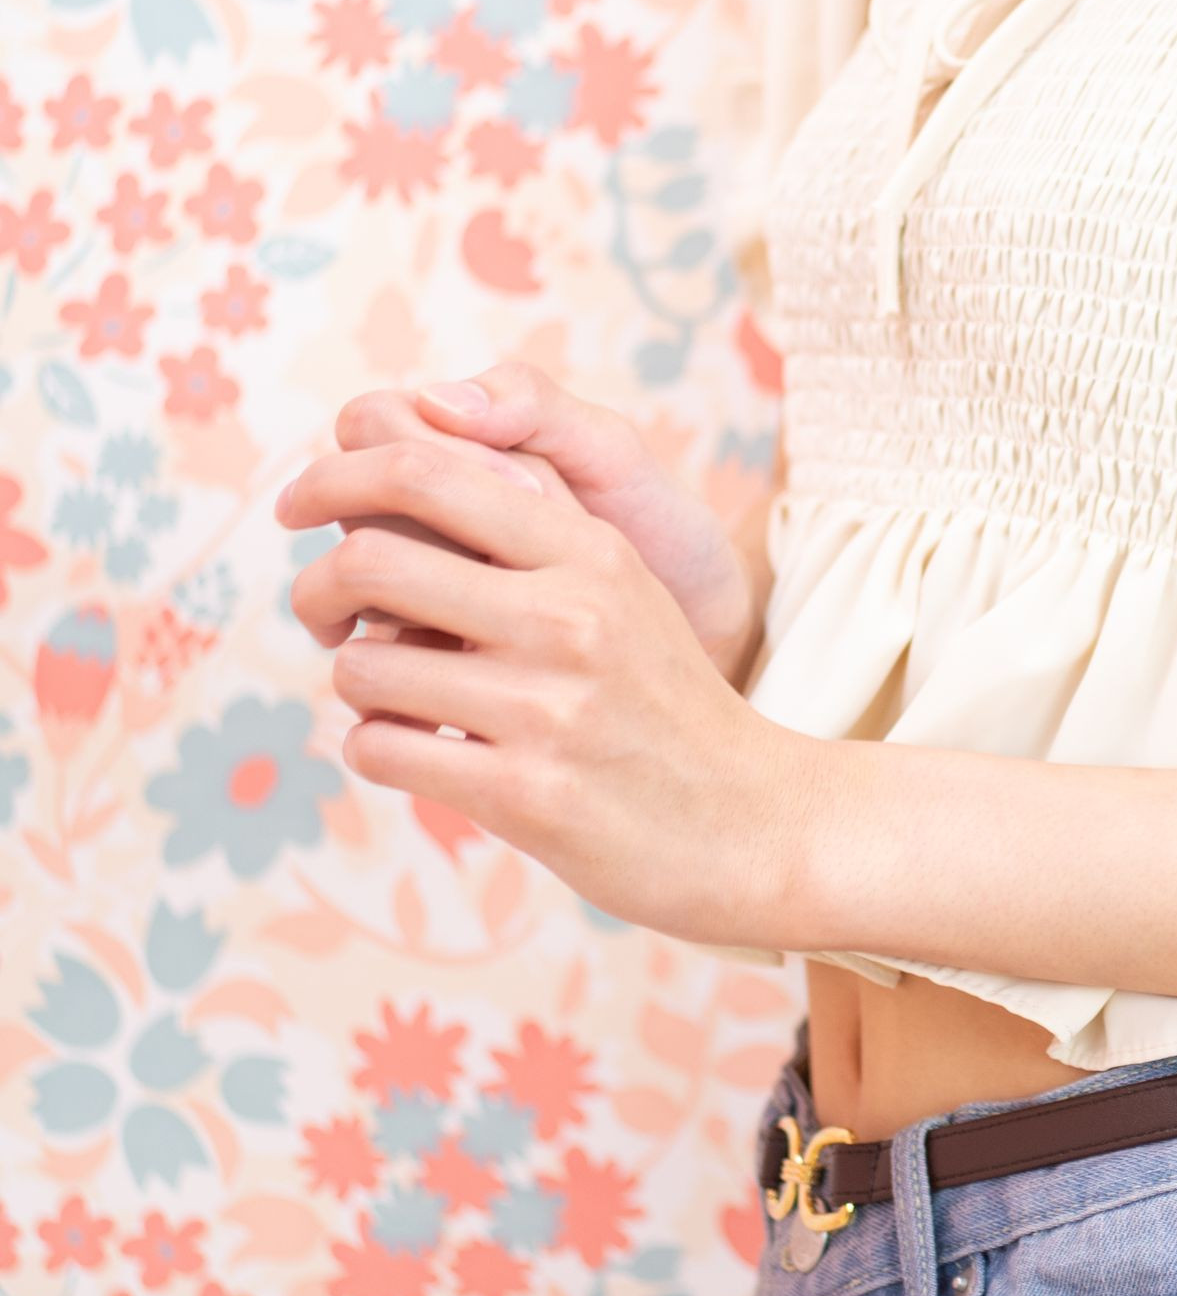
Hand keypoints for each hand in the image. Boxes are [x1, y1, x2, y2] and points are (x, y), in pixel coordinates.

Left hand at [273, 421, 819, 947]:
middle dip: (319, 587)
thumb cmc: (663, 705)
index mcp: (589, 551)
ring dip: (360, 684)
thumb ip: (530, 533)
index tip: (299, 504)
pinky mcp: (526, 795)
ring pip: (364, 666)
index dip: (337, 477)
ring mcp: (547, 708)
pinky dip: (379, 748)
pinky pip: (383, 748)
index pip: (427, 471)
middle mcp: (568, 617)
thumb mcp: (622, 590)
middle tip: (324, 613)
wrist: (756, 823)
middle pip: (371, 558)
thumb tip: (396, 480)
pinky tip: (422, 753)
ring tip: (403, 701)